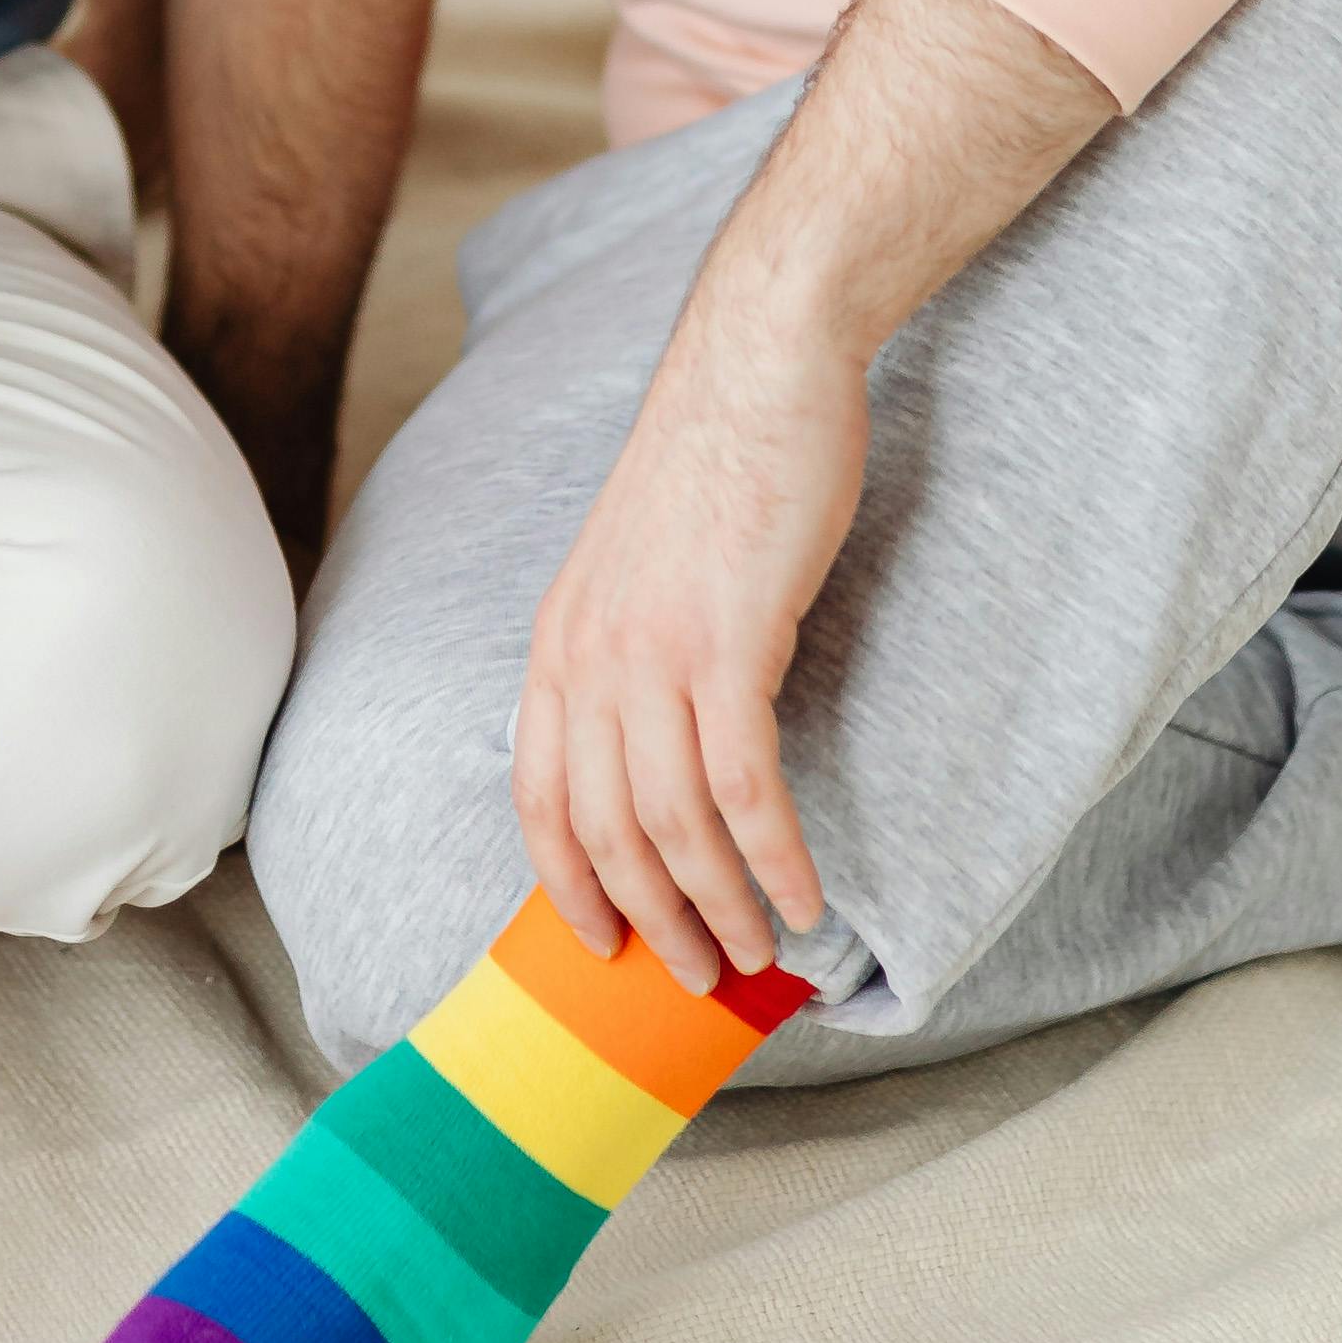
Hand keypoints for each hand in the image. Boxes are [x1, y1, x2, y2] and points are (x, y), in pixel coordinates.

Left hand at [513, 259, 866, 989]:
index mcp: (558, 639)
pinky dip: (774, 857)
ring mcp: (654, 650)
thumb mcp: (635, 562)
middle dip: (652, 919)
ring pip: (673, 823)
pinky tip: (806, 900)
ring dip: (719, 905)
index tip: (601, 943)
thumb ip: (627, 644)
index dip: (566, 882)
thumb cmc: (714, 460)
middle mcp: (588, 656)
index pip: (536, 795)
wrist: (759, 365)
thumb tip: (650, 733)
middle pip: (605, 829)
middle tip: (698, 977)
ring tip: (759, 956)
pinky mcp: (731, 640)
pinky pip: (744, 785)